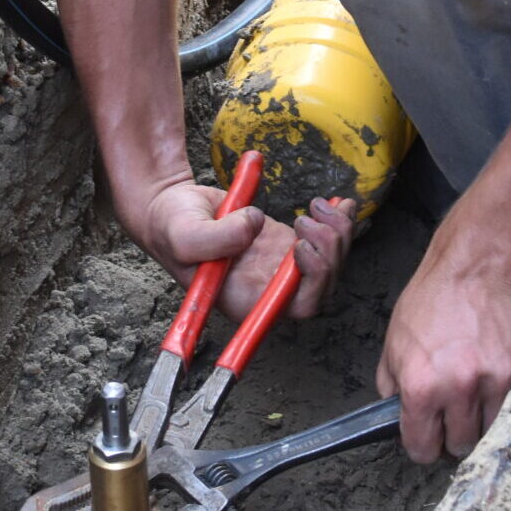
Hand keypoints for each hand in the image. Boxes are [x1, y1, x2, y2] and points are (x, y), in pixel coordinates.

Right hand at [127, 178, 356, 320]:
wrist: (173, 207)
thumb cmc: (171, 228)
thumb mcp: (184, 235)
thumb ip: (217, 238)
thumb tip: (255, 226)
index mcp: (246, 299)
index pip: (295, 307)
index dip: (313, 282)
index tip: (301, 248)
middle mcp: (268, 288)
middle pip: (322, 285)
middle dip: (329, 250)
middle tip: (310, 218)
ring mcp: (280, 266)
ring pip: (331, 263)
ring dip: (337, 233)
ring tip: (320, 205)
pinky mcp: (287, 244)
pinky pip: (326, 240)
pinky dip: (339, 220)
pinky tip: (338, 203)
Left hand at [376, 262, 510, 462]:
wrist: (471, 275)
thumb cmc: (428, 308)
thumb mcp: (393, 349)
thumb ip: (392, 391)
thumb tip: (398, 421)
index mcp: (422, 388)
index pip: (424, 449)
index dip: (423, 446)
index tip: (428, 439)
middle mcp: (460, 389)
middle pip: (461, 446)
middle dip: (454, 435)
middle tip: (453, 416)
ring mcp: (497, 381)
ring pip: (493, 433)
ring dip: (483, 423)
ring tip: (476, 399)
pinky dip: (507, 404)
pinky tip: (496, 385)